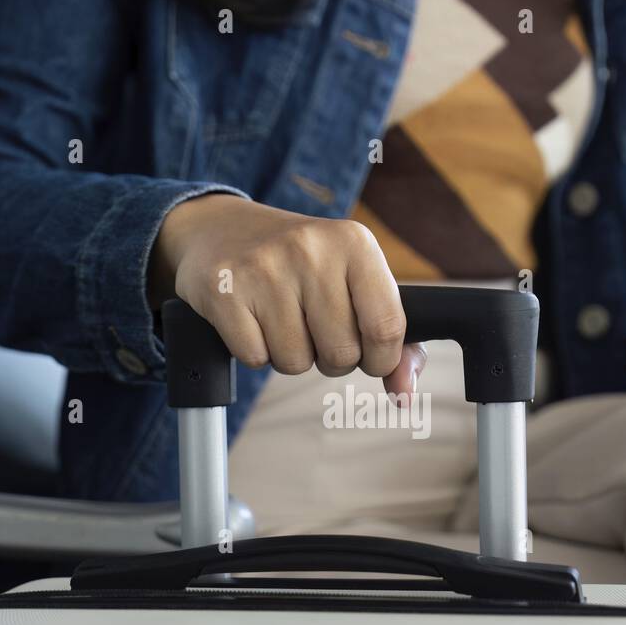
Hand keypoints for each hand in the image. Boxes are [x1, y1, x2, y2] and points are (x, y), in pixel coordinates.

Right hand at [153, 194, 424, 397]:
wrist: (219, 230)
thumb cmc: (300, 266)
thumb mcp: (353, 280)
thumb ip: (390, 336)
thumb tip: (405, 394)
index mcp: (354, 242)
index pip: (386, 327)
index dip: (381, 359)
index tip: (369, 356)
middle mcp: (311, 248)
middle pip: (341, 354)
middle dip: (331, 358)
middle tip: (314, 329)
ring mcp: (264, 267)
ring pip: (296, 363)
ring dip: (290, 355)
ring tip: (280, 320)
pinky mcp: (223, 289)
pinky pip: (255, 358)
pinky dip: (255, 351)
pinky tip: (252, 319)